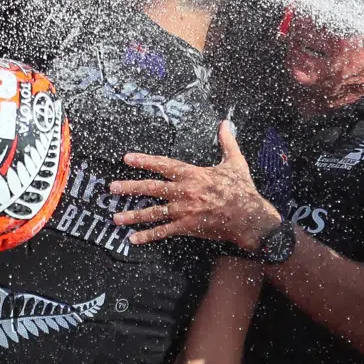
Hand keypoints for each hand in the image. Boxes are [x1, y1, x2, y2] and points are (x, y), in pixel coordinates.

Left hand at [110, 121, 281, 248]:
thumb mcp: (235, 162)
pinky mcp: (188, 227)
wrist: (251, 217)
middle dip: (131, 188)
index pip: (164, 165)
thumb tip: (225, 124)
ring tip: (116, 217)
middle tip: (112, 188)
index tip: (127, 159)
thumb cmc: (242, 189)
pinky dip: (148, 236)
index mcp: (194, 174)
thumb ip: (227, 142)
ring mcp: (185, 211)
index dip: (145, 161)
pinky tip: (133, 239)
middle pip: (152, 188)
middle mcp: (185, 192)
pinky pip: (164, 232)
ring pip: (154, 212)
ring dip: (133, 215)